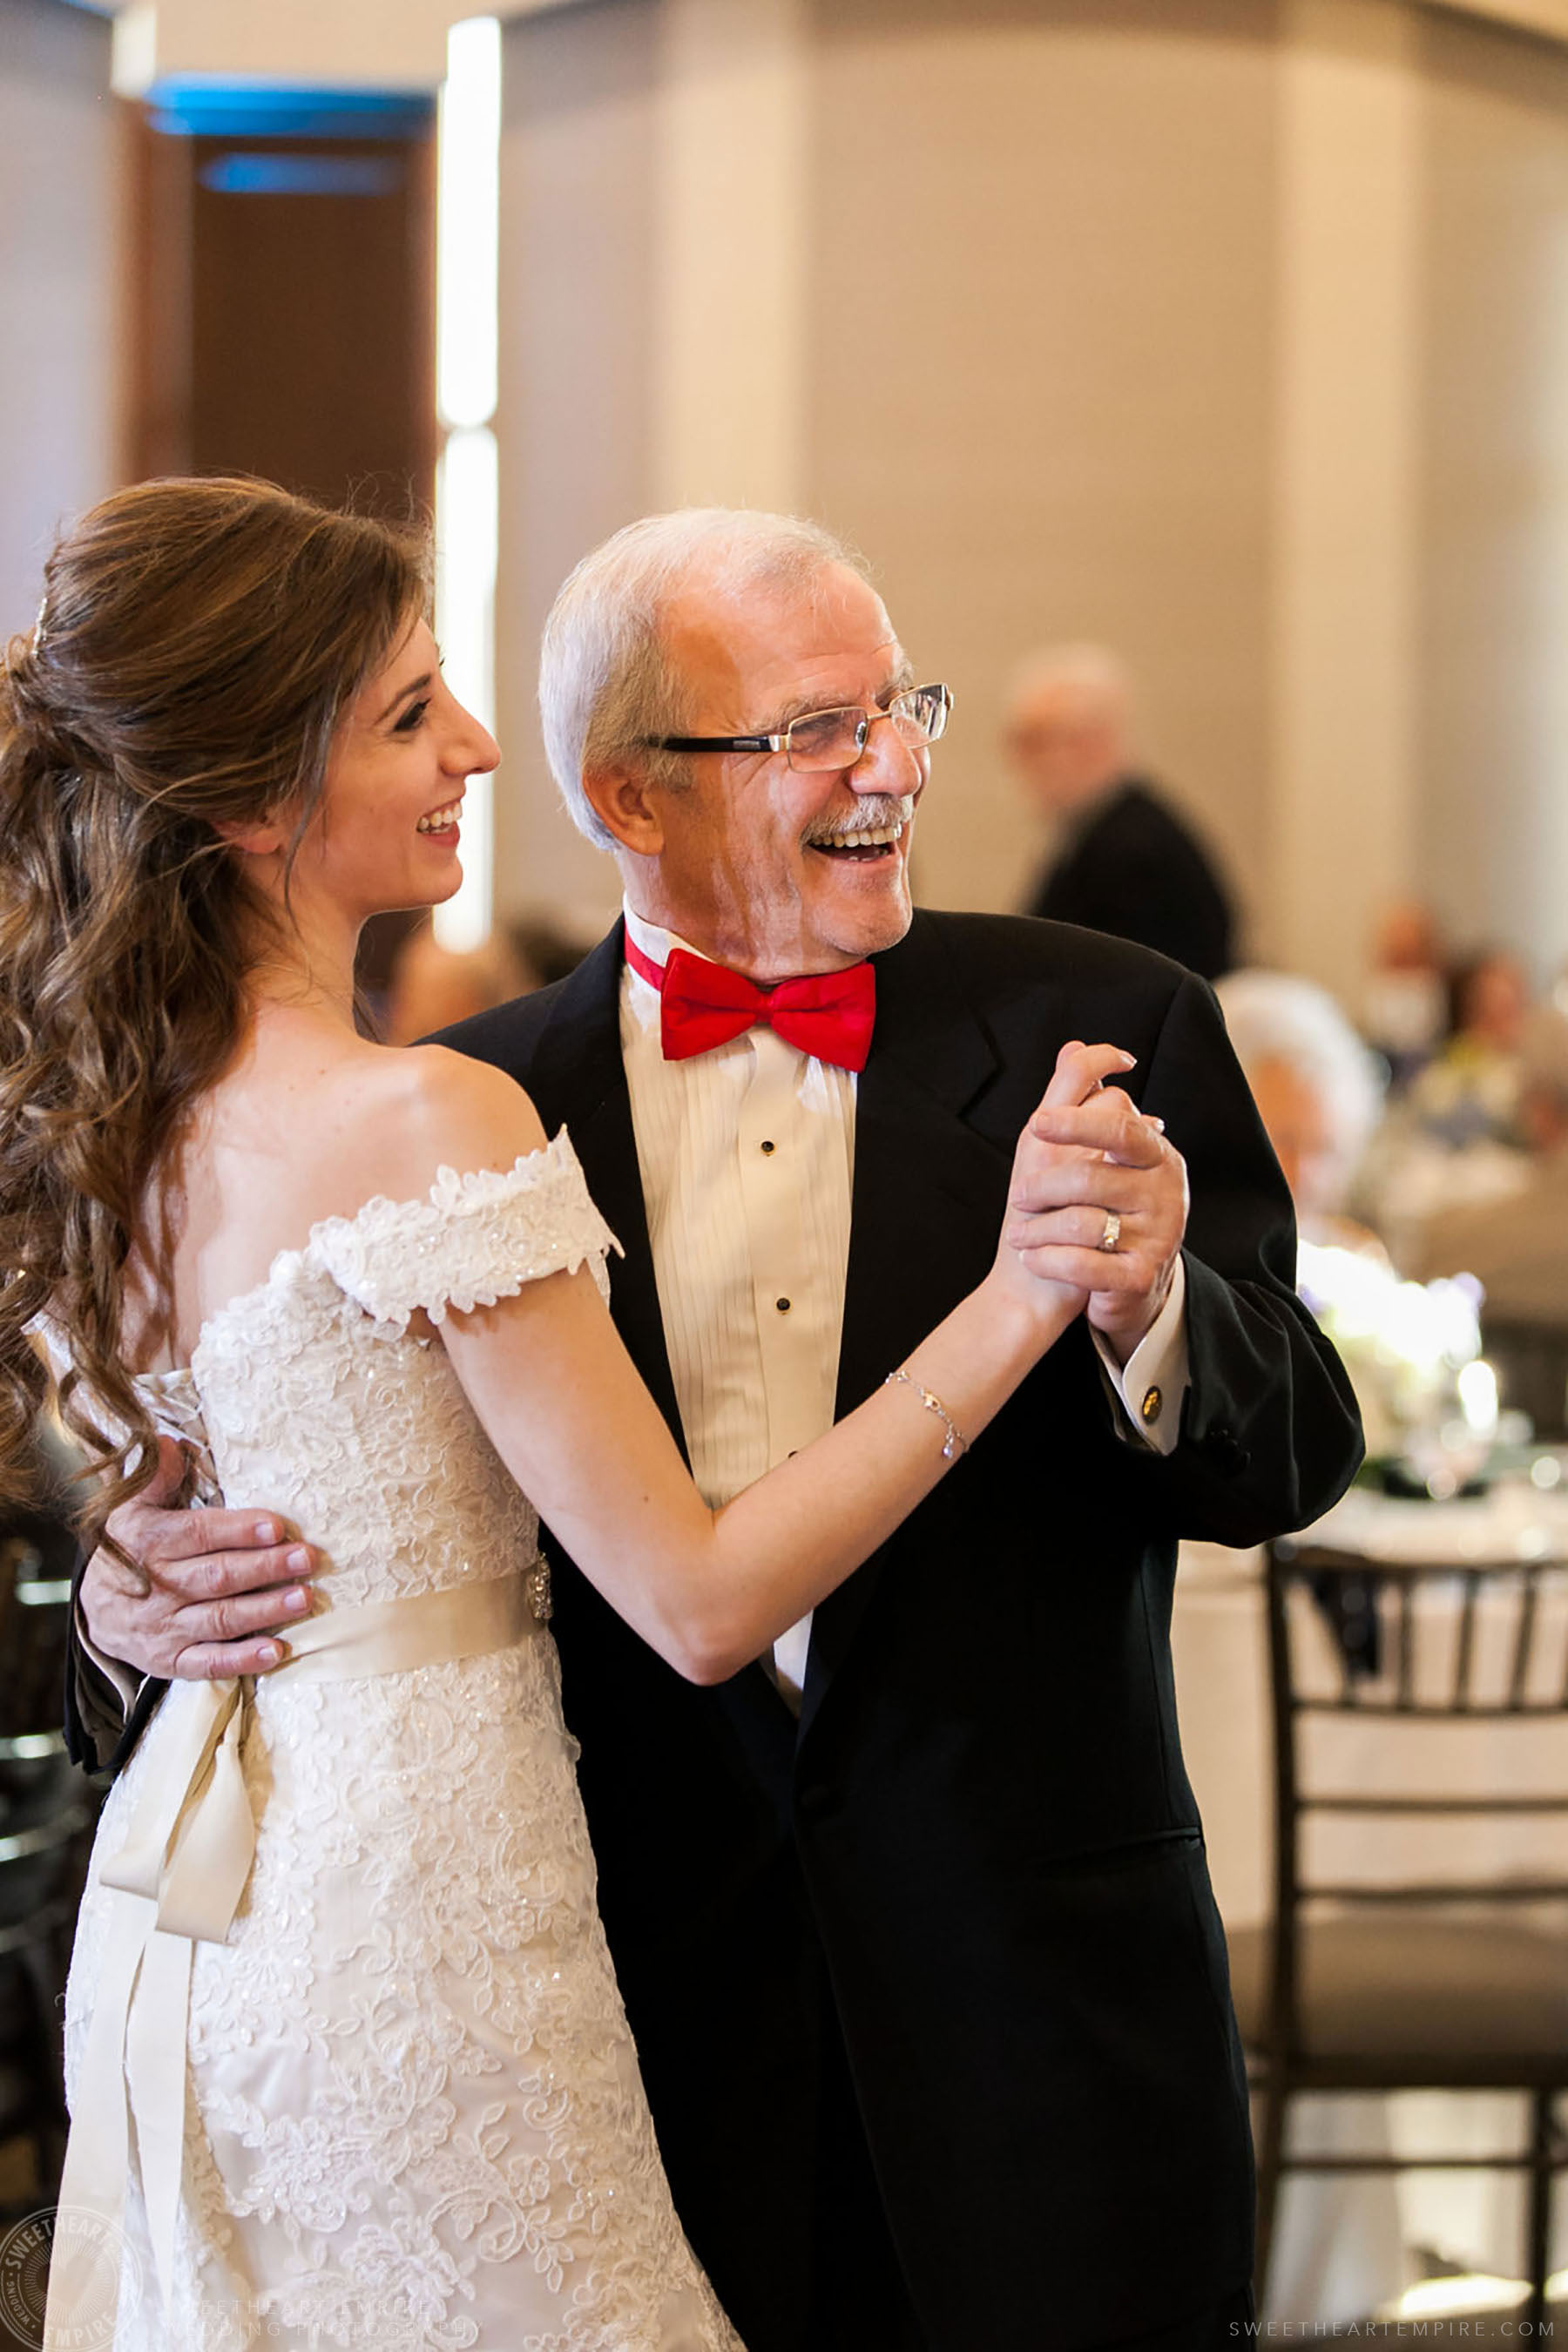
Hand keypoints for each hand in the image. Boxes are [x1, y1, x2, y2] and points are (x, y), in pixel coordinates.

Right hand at [80, 1435, 316, 1681]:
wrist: (96, 1610)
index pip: (199, 1535)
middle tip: (307, 1558)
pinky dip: (242, 1659)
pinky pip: (208, 1662)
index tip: (277, 1526)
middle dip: (265, 1567)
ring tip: (303, 1599)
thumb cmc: (130, 1549)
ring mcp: (165, 1628)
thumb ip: (156, 1477)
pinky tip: (276, 1652)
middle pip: (217, 1577)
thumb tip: (170, 1443)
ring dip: (264, 1611)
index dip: (239, 1531)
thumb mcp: (132, 1508)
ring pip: (219, 1619)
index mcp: (149, 1543)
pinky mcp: (171, 1661)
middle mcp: (157, 1587)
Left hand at [1004, 1040, 1189, 1361]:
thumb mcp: (1096, 1152)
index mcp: (1157, 1155)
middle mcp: (1167, 1193)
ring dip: (1038, 1230)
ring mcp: (1159, 1237)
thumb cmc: (1100, 1206)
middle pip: (1091, 1177)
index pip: (1120, 1127)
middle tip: (1019, 1197)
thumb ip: (1086, 1100)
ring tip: (1018, 1235)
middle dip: (1043, 1188)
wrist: (1123, 1284)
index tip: (1037, 1122)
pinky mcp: (1142, 1277)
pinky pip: (1085, 1266)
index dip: (1076, 1122)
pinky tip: (1031, 1258)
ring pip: (1082, 1223)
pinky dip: (1048, 1260)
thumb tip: (1074, 1046)